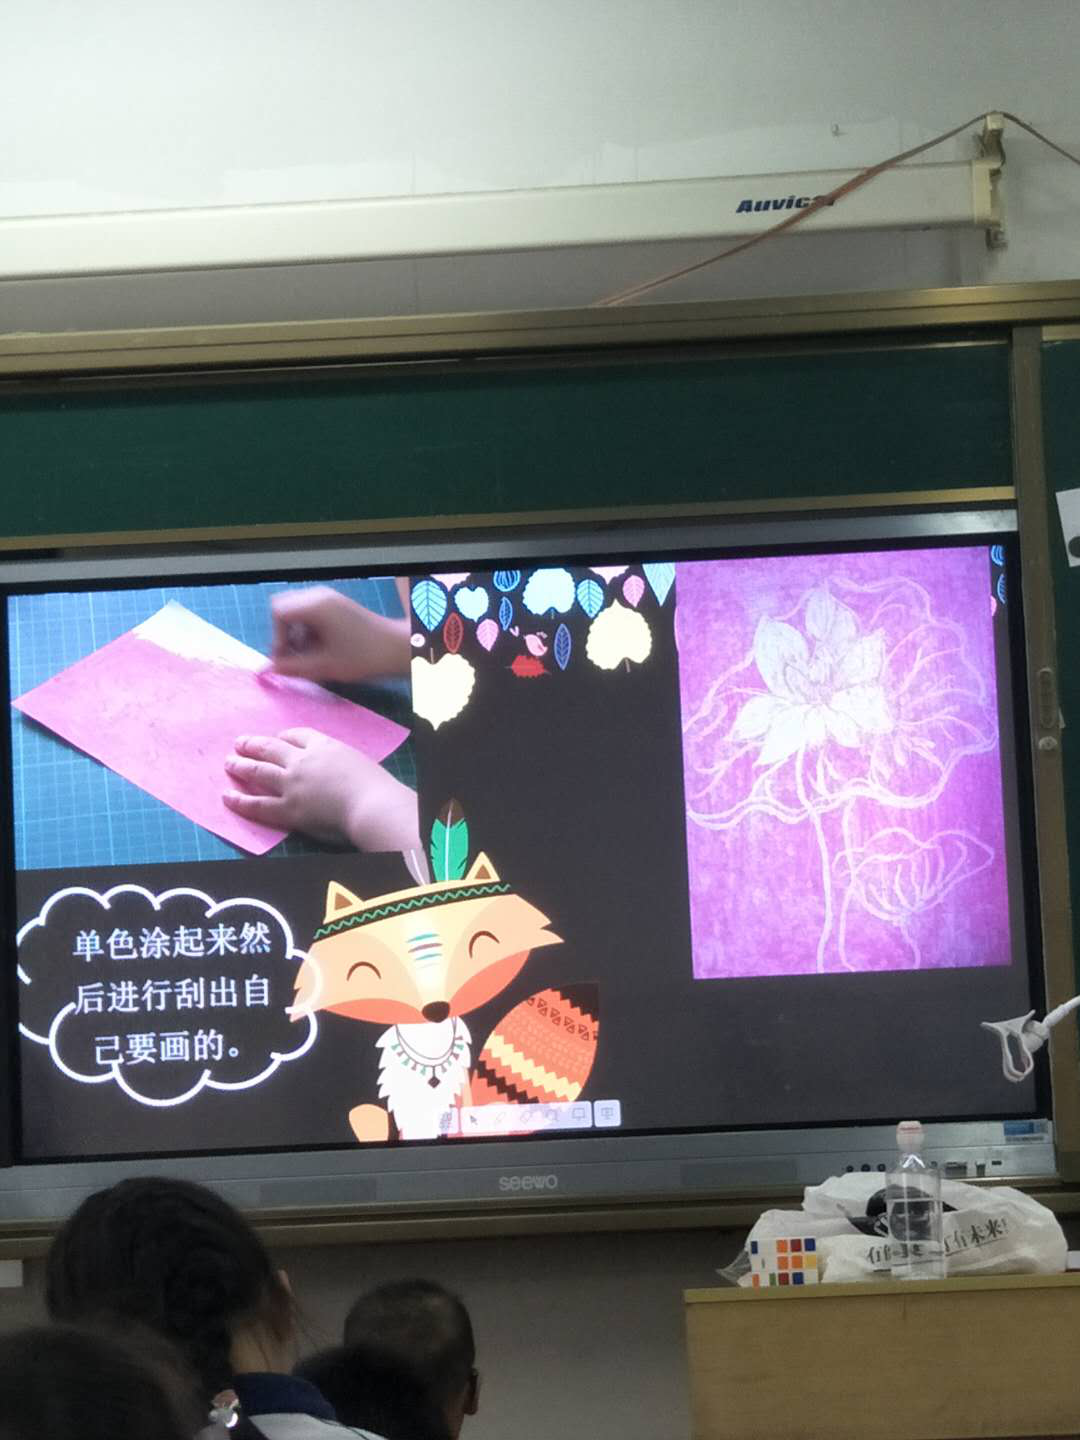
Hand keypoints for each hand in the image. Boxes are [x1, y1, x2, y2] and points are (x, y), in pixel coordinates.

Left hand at [223, 728, 420, 851]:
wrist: (370, 804)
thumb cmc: (373, 785)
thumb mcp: (356, 760)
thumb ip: (339, 760)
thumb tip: (332, 766)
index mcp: (323, 746)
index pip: (298, 735)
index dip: (285, 737)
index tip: (278, 738)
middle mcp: (302, 761)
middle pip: (271, 748)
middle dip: (253, 744)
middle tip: (240, 743)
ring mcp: (292, 785)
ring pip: (259, 771)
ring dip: (241, 765)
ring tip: (228, 762)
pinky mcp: (288, 809)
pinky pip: (258, 804)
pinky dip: (240, 800)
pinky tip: (227, 796)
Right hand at [270, 586, 409, 682]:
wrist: (397, 649)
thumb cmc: (363, 657)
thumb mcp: (324, 666)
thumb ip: (292, 668)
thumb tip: (269, 669)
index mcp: (315, 605)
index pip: (278, 612)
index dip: (277, 637)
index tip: (287, 658)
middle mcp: (320, 596)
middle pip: (284, 608)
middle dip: (284, 634)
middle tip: (295, 657)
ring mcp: (329, 599)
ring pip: (297, 612)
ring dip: (297, 634)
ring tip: (311, 656)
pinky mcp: (336, 606)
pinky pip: (310, 614)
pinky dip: (309, 631)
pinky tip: (322, 649)